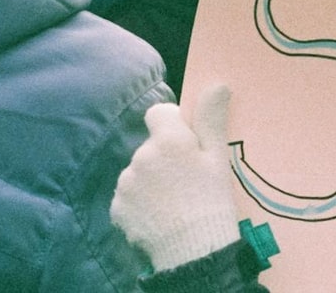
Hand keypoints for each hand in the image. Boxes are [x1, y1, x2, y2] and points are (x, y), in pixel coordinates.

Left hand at [110, 84, 241, 271]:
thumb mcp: (218, 158)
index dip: (173, 125)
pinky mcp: (117, 207)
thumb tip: (216, 84)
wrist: (193, 251)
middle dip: (164, 157)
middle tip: (185, 180)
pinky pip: (129, 196)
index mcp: (168, 140)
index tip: (187, 144)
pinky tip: (158, 215)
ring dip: (151, 180)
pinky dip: (140, 202)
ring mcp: (126, 183)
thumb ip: (211, 119)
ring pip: (138, 171)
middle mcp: (141, 156)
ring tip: (173, 201)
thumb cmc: (211, 200)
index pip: (159, 112)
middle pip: (150, 145)